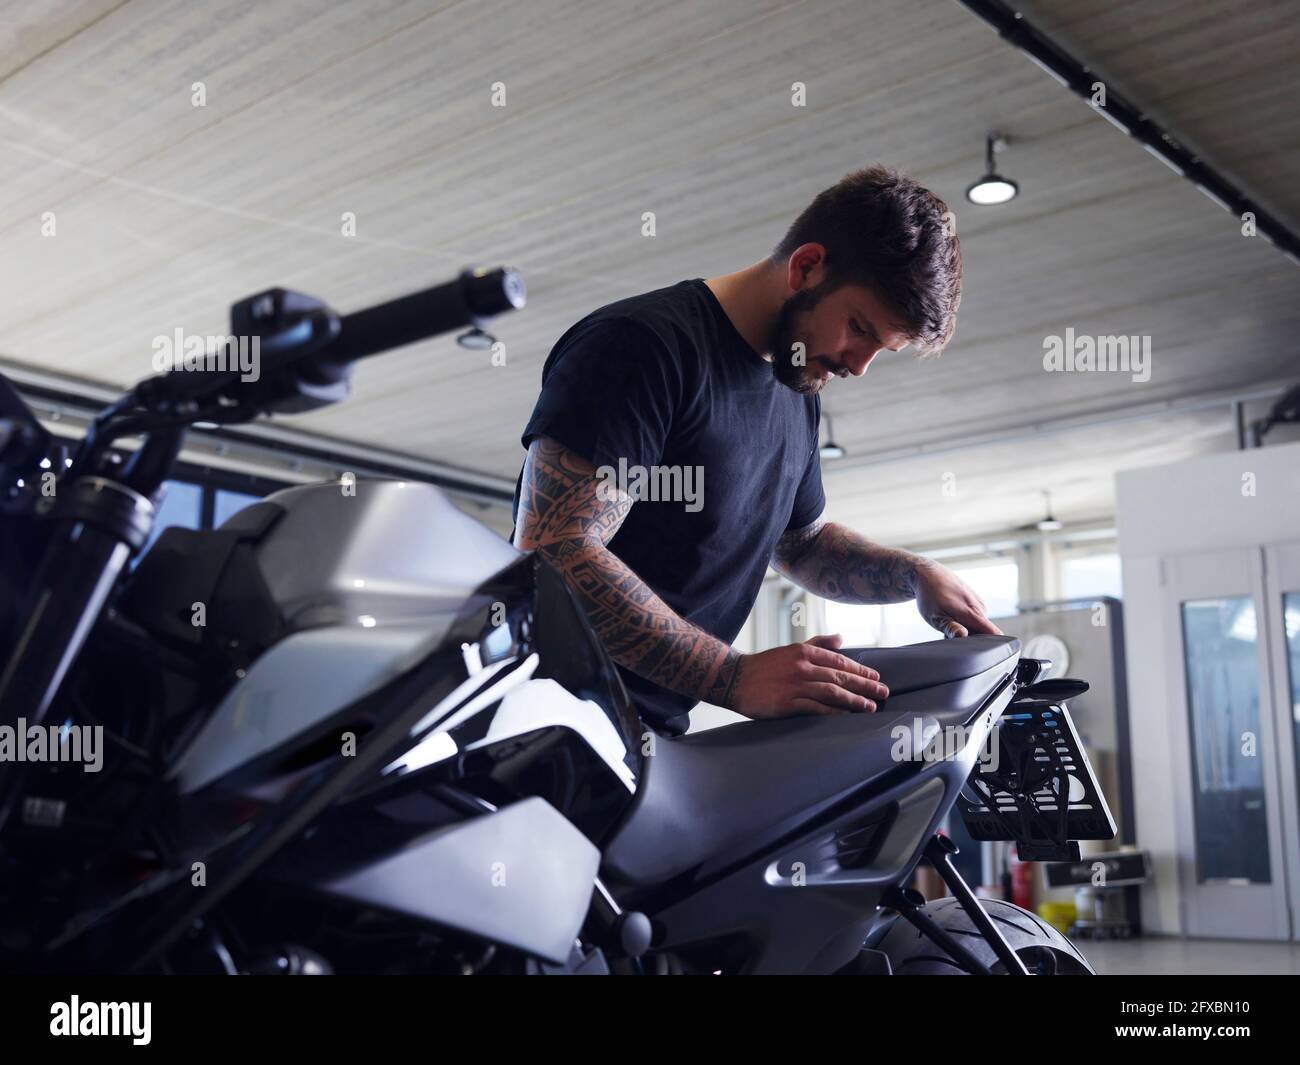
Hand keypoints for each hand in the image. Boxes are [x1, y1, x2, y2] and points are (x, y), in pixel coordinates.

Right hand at [728, 633, 888, 719]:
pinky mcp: (787, 702)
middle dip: (864, 685)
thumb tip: (841, 638)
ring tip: (869, 707)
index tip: (876, 678)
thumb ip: (818, 643)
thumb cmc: (764, 665)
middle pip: (840, 676)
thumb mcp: (791, 648)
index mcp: (804, 652)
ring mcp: (795, 684)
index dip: (860, 670)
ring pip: (831, 692)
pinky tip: (845, 716)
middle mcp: (802, 666)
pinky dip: (833, 712)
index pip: (839, 661)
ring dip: (853, 700)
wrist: (733, 678)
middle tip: (882, 692)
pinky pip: (815, 708)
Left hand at [912, 560, 1003, 637]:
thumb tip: (963, 636)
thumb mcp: (935, 616)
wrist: (929, 574)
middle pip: (985, 633)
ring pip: (979, 625)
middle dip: (971, 638)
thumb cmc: (930, 596)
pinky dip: (966, 620)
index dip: (994, 646)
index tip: (986, 652)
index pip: (994, 633)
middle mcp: (980, 607)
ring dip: (967, 628)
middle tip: (951, 633)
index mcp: (972, 612)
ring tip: (950, 621)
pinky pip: (976, 617)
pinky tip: (954, 615)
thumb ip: (950, 628)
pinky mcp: (977, 601)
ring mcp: (980, 603)